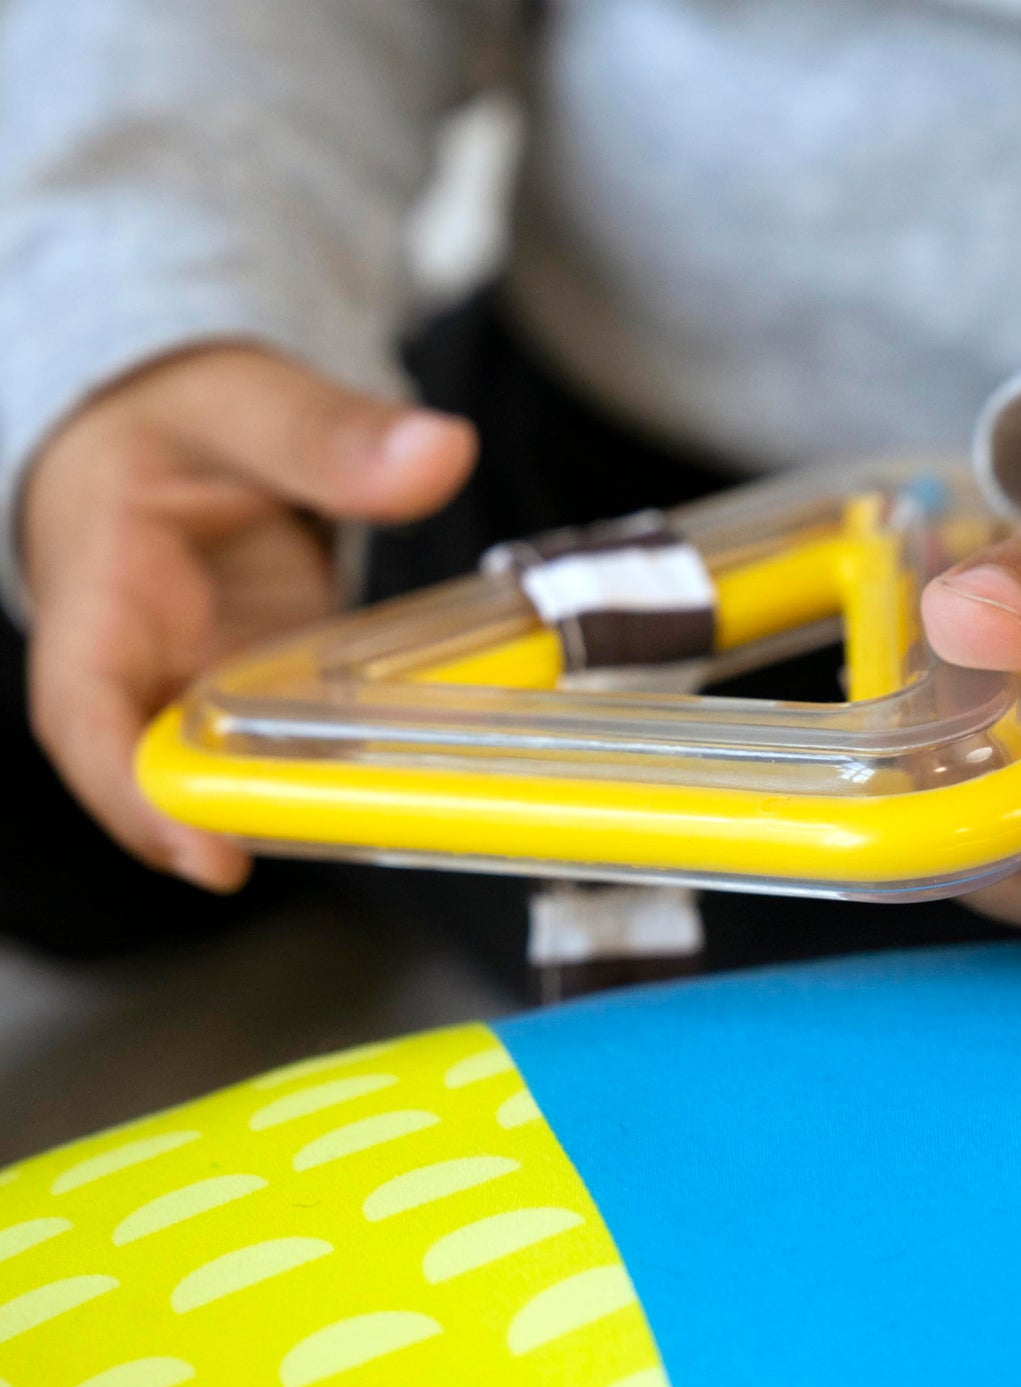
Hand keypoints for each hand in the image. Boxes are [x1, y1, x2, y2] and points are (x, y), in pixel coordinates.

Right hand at [23, 344, 475, 890]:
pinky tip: (420, 773)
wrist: (175, 430)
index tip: (208, 855)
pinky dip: (350, 761)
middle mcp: (144, 661)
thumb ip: (327, 434)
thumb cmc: (177, 420)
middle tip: (334, 842)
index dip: (136, 797)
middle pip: (166, 769)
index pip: (88, 712)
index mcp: (103, 589)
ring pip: (236, 766)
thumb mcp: (242, 403)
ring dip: (305, 800)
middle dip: (240, 822)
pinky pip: (292, 741)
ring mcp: (204, 683)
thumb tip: (438, 452)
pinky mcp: (260, 688)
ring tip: (395, 816)